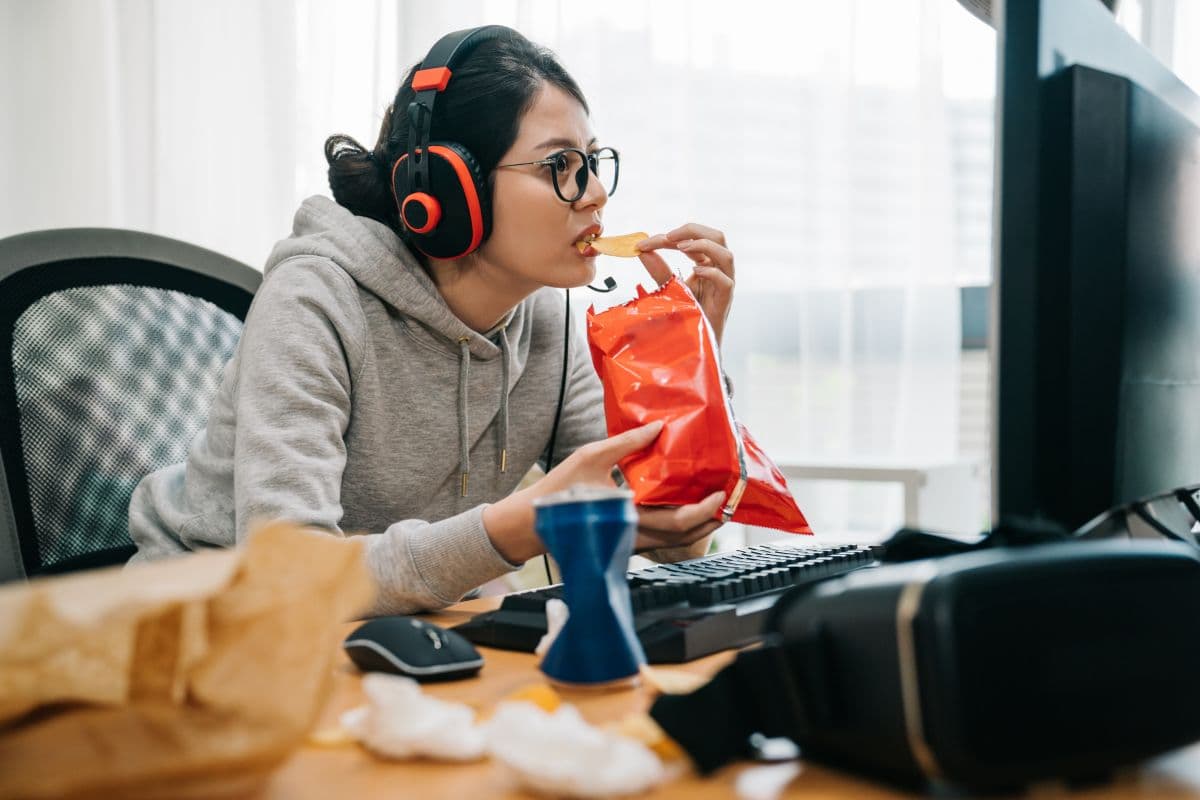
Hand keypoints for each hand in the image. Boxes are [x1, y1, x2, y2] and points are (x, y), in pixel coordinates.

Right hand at [482, 421, 724, 562]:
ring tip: (714, 503)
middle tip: (727, 499)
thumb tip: (658, 428)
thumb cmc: (558, 490)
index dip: (703, 511)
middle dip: (711, 520)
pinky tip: (686, 506)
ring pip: (675, 541)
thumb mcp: (590, 457)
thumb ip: (627, 443)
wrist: (532, 522)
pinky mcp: (626, 540)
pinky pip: (661, 538)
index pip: (677, 523)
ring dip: (699, 525)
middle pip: (685, 537)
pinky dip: (680, 526)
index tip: (718, 495)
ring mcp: (631, 541)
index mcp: (628, 518)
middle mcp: (634, 535)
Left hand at [636, 223, 735, 345]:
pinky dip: (711, 273)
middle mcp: (718, 270)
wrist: (696, 345)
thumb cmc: (687, 316)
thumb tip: (641, 250)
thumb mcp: (669, 288)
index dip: (669, 236)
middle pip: (717, 237)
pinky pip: (725, 282)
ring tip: (681, 248)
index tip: (644, 243)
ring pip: (726, 255)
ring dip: (703, 246)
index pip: (694, 239)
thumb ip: (659, 270)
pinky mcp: (724, 302)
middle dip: (692, 230)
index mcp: (706, 263)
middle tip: (667, 237)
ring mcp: (724, 285)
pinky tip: (694, 272)